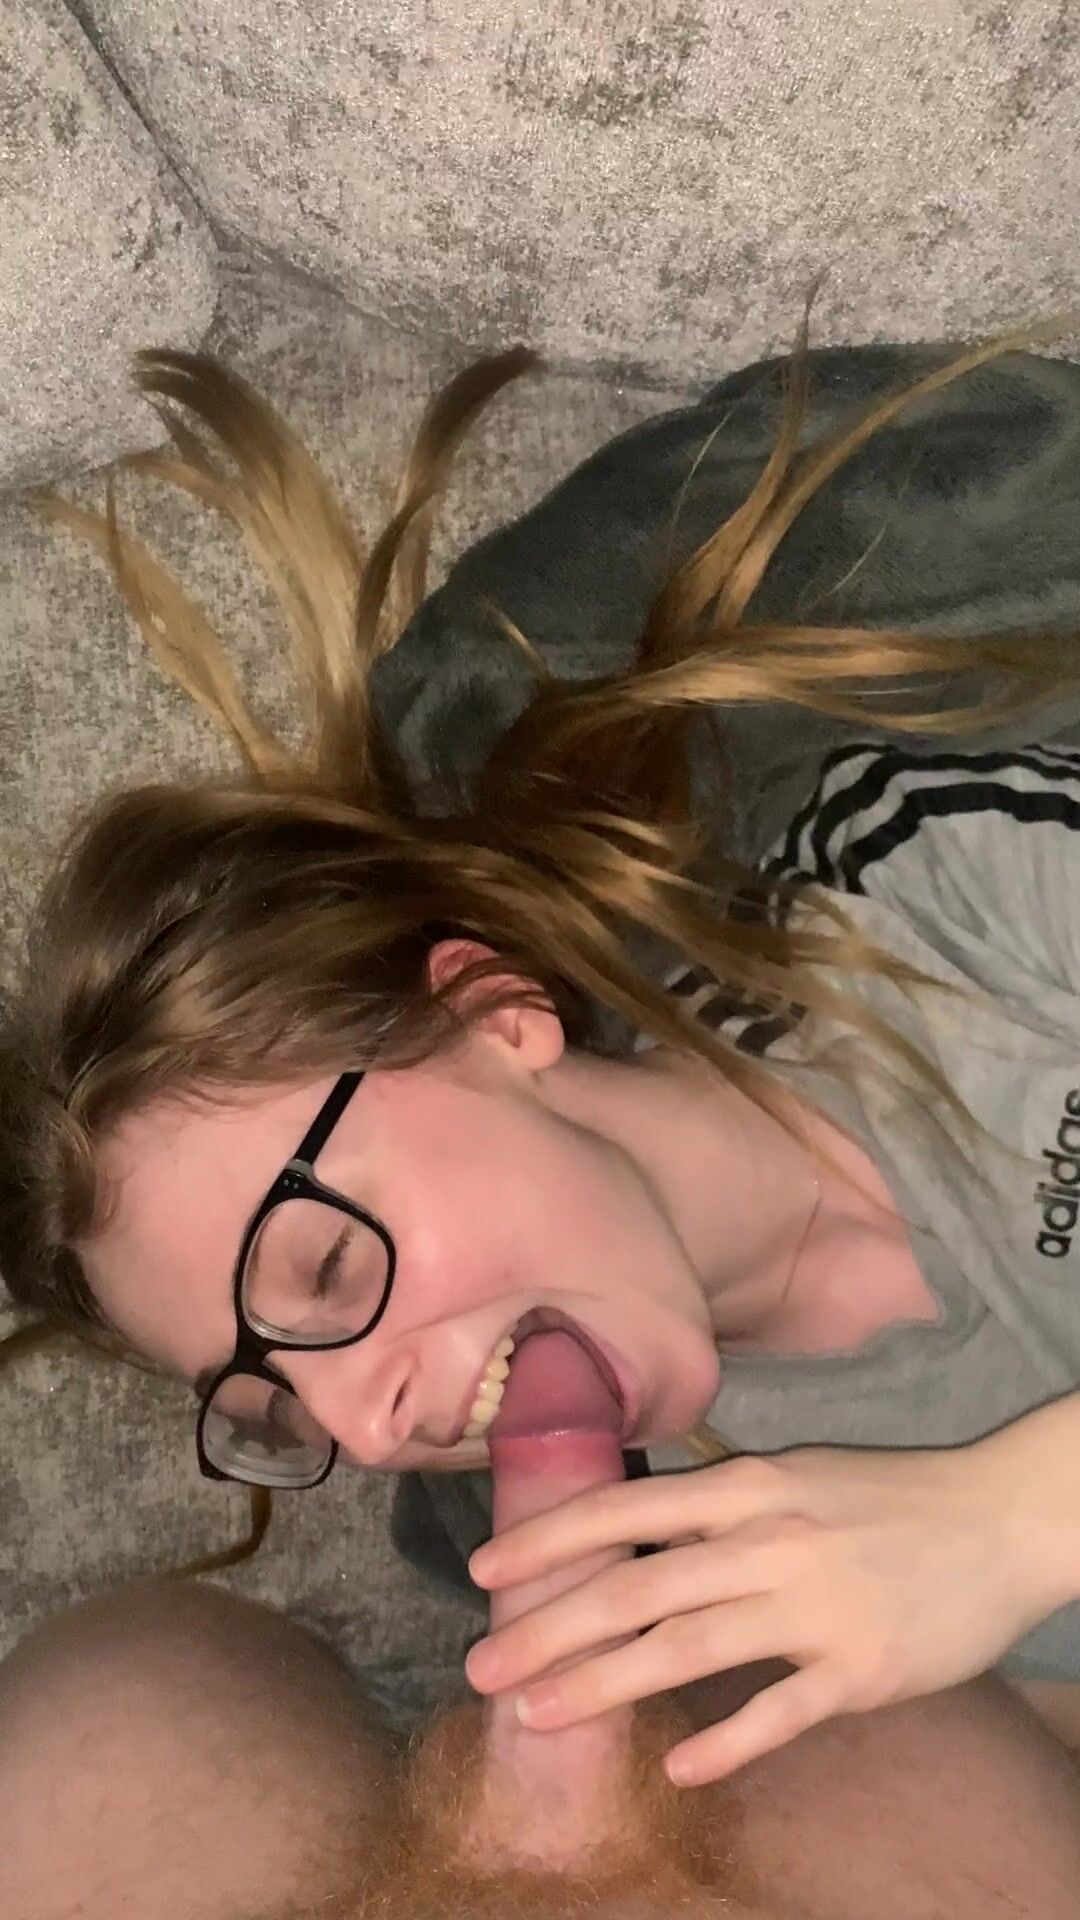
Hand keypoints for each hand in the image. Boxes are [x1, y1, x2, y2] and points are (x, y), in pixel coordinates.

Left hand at [465, 1440, 1048, 1784]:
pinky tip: (678, 1768)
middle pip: (636, 1588)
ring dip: (601, 1685)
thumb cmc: (887, 1498)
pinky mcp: (858, 1671)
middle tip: (482, 1666)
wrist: (997, 1520)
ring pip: (685, 1650)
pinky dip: (723, 1742)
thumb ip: (720, 1504)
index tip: (484, 1570)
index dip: (549, 1539)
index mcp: (750, 1487)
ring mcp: (813, 1608)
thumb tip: (633, 1533)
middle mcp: (770, 1541)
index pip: (626, 1509)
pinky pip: (776, 1714)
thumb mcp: (795, 1475)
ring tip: (537, 1714)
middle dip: (547, 1628)